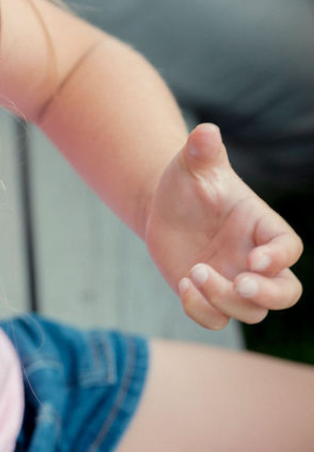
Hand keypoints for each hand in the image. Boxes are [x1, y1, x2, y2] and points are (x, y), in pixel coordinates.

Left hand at [145, 124, 302, 329]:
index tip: (254, 259)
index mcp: (262, 225)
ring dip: (225, 300)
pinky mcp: (210, 296)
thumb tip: (205, 131)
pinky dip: (201, 311)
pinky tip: (183, 285)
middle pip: (286, 292)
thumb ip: (202, 151)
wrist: (163, 206)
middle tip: (240, 284)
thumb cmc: (187, 182)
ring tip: (194, 272)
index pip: (289, 248)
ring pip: (252, 312)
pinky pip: (217, 320)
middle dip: (268, 294)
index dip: (279, 257)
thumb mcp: (192, 164)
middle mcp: (255, 258)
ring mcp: (234, 280)